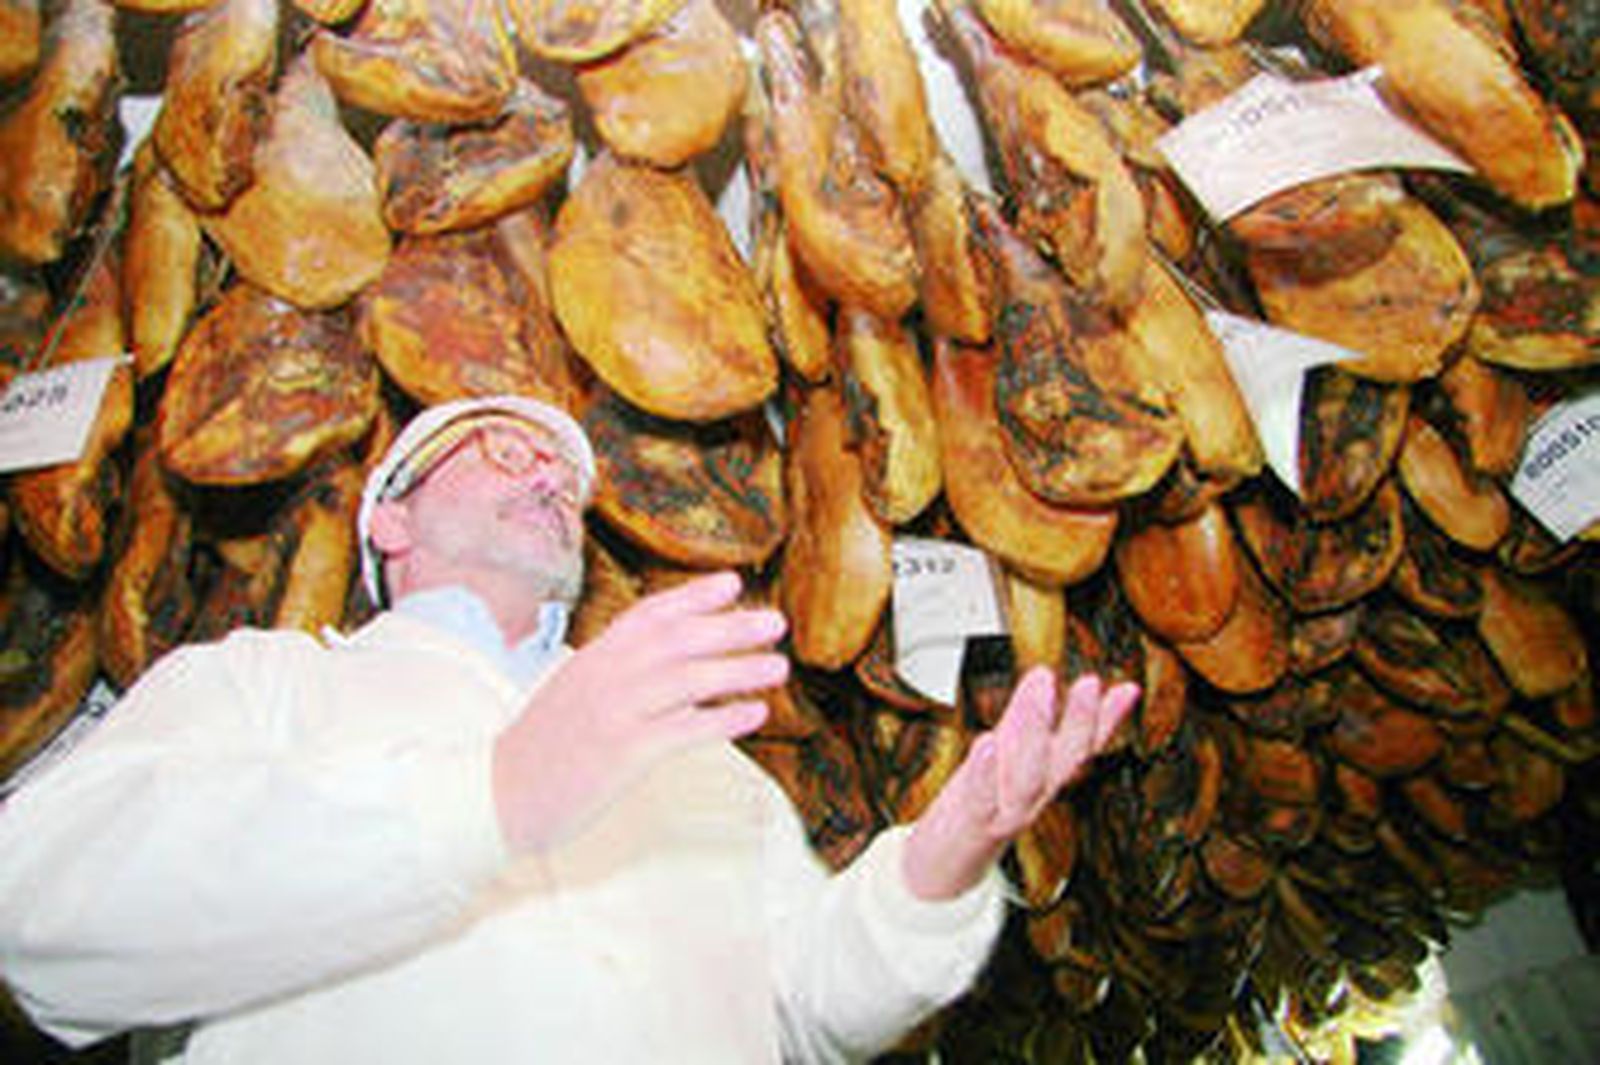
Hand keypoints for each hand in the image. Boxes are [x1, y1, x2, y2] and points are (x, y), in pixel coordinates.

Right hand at [493, 572, 787, 852]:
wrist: (495, 796)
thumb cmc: (542, 749)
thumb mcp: (573, 692)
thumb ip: (613, 670)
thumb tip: (667, 660)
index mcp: (593, 658)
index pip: (649, 614)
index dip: (694, 596)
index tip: (733, 582)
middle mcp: (605, 676)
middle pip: (678, 640)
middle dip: (731, 627)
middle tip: (775, 622)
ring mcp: (614, 713)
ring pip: (688, 680)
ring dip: (739, 670)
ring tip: (778, 667)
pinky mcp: (623, 753)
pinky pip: (684, 729)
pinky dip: (724, 718)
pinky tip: (754, 714)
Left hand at [901, 668, 1138, 900]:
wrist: (946, 861)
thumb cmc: (982, 798)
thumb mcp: (1007, 754)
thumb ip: (1028, 716)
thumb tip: (1045, 672)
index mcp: (1047, 777)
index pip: (1084, 745)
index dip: (1107, 719)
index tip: (1126, 689)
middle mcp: (1035, 797)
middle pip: (1065, 760)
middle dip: (1080, 721)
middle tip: (1089, 682)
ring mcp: (1008, 812)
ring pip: (1029, 778)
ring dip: (1036, 734)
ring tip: (1039, 693)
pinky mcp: (974, 823)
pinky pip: (982, 798)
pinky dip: (986, 772)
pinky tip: (987, 742)